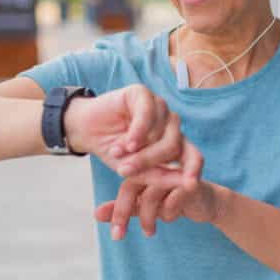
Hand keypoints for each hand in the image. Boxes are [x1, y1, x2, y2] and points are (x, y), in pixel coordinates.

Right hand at [63, 84, 190, 175]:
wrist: (86, 131)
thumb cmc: (113, 151)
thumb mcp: (134, 170)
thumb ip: (159, 177)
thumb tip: (188, 185)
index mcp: (174, 143)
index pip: (194, 155)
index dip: (194, 169)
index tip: (191, 184)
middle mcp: (170, 124)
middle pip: (173, 145)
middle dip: (149, 161)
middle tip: (125, 170)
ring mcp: (159, 108)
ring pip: (161, 131)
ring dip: (139, 148)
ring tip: (116, 154)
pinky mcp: (143, 94)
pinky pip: (148, 114)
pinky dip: (138, 131)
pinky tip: (126, 142)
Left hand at [94, 160, 224, 240]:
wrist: (206, 202)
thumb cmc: (172, 200)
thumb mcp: (146, 205)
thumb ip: (124, 207)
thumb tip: (96, 215)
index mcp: (146, 167)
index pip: (126, 184)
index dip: (117, 208)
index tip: (115, 233)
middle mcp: (158, 166)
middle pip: (133, 185)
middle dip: (124, 213)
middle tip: (118, 236)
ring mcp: (175, 173)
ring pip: (151, 195)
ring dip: (148, 218)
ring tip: (149, 232)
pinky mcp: (191, 183)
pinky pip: (172, 201)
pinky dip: (168, 214)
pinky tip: (170, 218)